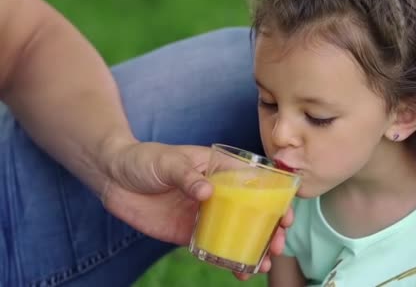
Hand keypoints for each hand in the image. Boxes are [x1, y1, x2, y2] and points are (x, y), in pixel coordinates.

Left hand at [100, 141, 293, 278]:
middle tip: (277, 244)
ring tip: (263, 264)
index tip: (287, 214)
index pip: (256, 183)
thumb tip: (207, 193)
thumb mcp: (168, 161)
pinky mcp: (188, 232)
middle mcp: (218, 193)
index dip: (275, 198)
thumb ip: (187, 176)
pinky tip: (239, 271)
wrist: (112, 177)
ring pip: (236, 232)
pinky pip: (213, 247)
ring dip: (252, 247)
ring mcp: (204, 214)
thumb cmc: (144, 159)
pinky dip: (227, 259)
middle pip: (252, 211)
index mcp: (220, 169)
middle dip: (269, 228)